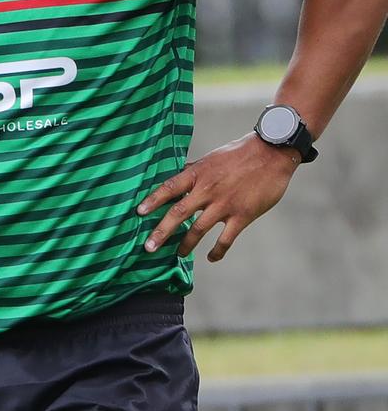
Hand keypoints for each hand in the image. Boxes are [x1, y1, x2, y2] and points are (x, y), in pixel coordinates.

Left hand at [136, 134, 300, 261]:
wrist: (272, 153)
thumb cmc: (240, 154)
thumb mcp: (211, 158)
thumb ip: (194, 171)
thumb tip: (176, 175)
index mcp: (198, 173)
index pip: (169, 187)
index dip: (153, 200)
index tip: (139, 212)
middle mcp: (207, 189)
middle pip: (178, 213)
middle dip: (161, 232)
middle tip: (148, 248)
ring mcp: (224, 204)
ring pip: (198, 229)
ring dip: (186, 245)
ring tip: (178, 254)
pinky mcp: (242, 215)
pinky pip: (225, 239)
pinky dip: (217, 251)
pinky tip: (211, 258)